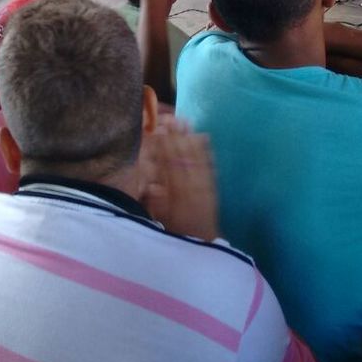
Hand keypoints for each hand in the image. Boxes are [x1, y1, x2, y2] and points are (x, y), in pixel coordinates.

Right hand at [140, 115, 218, 241]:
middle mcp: (191, 189)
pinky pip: (209, 165)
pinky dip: (205, 150)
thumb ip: (154, 200)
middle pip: (182, 158)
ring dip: (190, 138)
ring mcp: (204, 187)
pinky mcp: (213, 187)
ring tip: (184, 121)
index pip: (168, 167)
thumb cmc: (175, 231)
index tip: (157, 130)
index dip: (163, 147)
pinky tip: (203, 136)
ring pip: (196, 159)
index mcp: (175, 196)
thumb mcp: (159, 218)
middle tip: (170, 118)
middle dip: (176, 137)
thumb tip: (148, 182)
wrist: (201, 243)